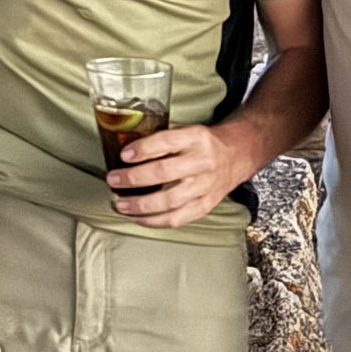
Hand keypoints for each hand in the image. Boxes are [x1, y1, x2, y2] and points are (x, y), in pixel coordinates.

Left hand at [108, 121, 262, 227]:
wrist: (236, 155)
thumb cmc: (203, 143)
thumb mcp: (186, 130)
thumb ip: (162, 138)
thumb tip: (125, 148)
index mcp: (196, 137)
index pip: (166, 142)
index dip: (142, 149)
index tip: (123, 155)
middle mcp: (203, 162)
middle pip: (164, 172)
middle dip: (134, 178)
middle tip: (114, 180)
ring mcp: (206, 186)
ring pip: (170, 200)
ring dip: (141, 205)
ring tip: (121, 204)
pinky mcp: (207, 205)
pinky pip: (179, 218)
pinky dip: (156, 221)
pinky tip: (139, 219)